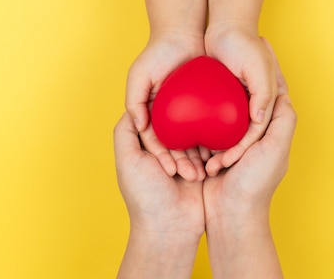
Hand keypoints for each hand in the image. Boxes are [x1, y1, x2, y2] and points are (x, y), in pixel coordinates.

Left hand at [114, 112, 205, 277]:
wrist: (172, 227)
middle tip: (172, 171)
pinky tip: (204, 171)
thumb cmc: (146, 196)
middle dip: (178, 149)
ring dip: (191, 158)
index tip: (159, 158)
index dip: (158, 137)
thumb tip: (134, 107)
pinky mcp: (201, 166)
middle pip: (176, 129)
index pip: (154, 122)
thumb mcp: (128, 160)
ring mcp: (183, 157)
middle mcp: (162, 150)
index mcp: (142, 147)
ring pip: (193, 140)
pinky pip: (208, 151)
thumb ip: (125, 131)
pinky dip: (205, 162)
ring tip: (187, 176)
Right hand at [126, 32, 207, 180]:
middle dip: (185, 163)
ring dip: (201, 156)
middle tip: (196, 176)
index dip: (163, 158)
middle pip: (177, 147)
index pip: (156, 144)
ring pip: (195, 140)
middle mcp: (170, 117)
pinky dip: (215, 138)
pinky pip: (212, 126)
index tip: (172, 170)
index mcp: (152, 115)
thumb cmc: (157, 53)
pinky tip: (223, 149)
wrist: (183, 34)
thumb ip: (133, 100)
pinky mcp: (207, 106)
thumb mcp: (139, 76)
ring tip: (210, 169)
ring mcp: (188, 112)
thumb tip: (139, 125)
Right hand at [203, 48, 295, 277]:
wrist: (230, 215)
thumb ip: (282, 119)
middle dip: (239, 72)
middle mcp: (254, 133)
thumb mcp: (275, 147)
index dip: (268, 66)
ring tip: (209, 62)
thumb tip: (282, 93)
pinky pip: (207, 123)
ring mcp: (232, 140)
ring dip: (218, 87)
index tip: (260, 42)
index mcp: (272, 130)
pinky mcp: (213, 149)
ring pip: (224, 106)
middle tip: (229, 48)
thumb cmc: (256, 182)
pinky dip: (201, 109)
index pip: (272, 92)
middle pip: (246, 95)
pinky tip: (191, 93)